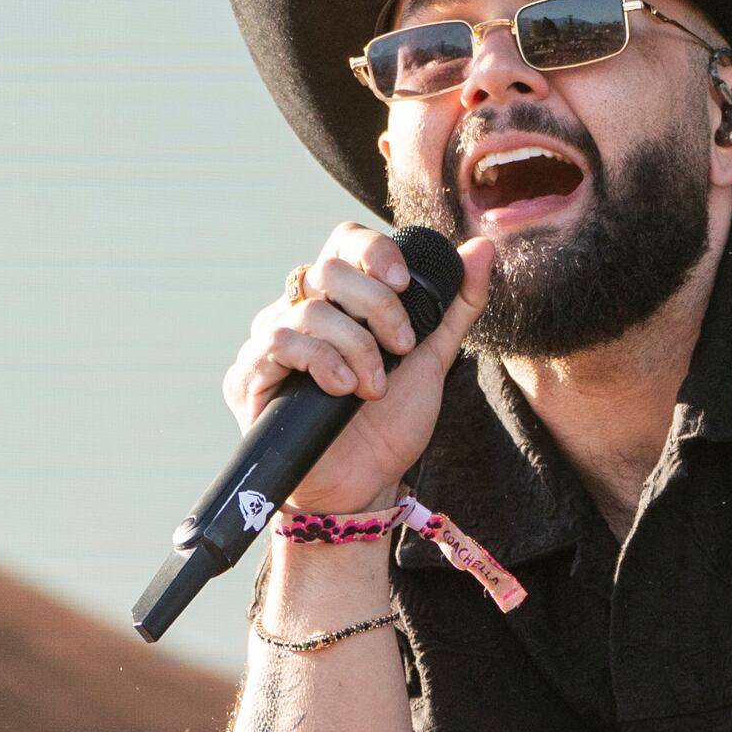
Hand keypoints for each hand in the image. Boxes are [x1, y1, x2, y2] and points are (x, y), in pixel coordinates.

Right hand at [222, 224, 492, 515]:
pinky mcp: (248, 376)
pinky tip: (342, 389)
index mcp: (339, 300)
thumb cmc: (390, 425)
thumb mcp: (433, 360)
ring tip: (374, 388)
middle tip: (402, 349)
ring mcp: (269, 341)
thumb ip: (457, 306)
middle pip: (329, 268)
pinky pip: (278, 342)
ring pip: (308, 308)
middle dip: (377, 306)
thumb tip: (483, 248)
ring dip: (355, 346)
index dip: (374, 250)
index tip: (404, 283)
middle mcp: (299, 312)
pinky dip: (321, 361)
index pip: (345, 242)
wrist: (364, 488)